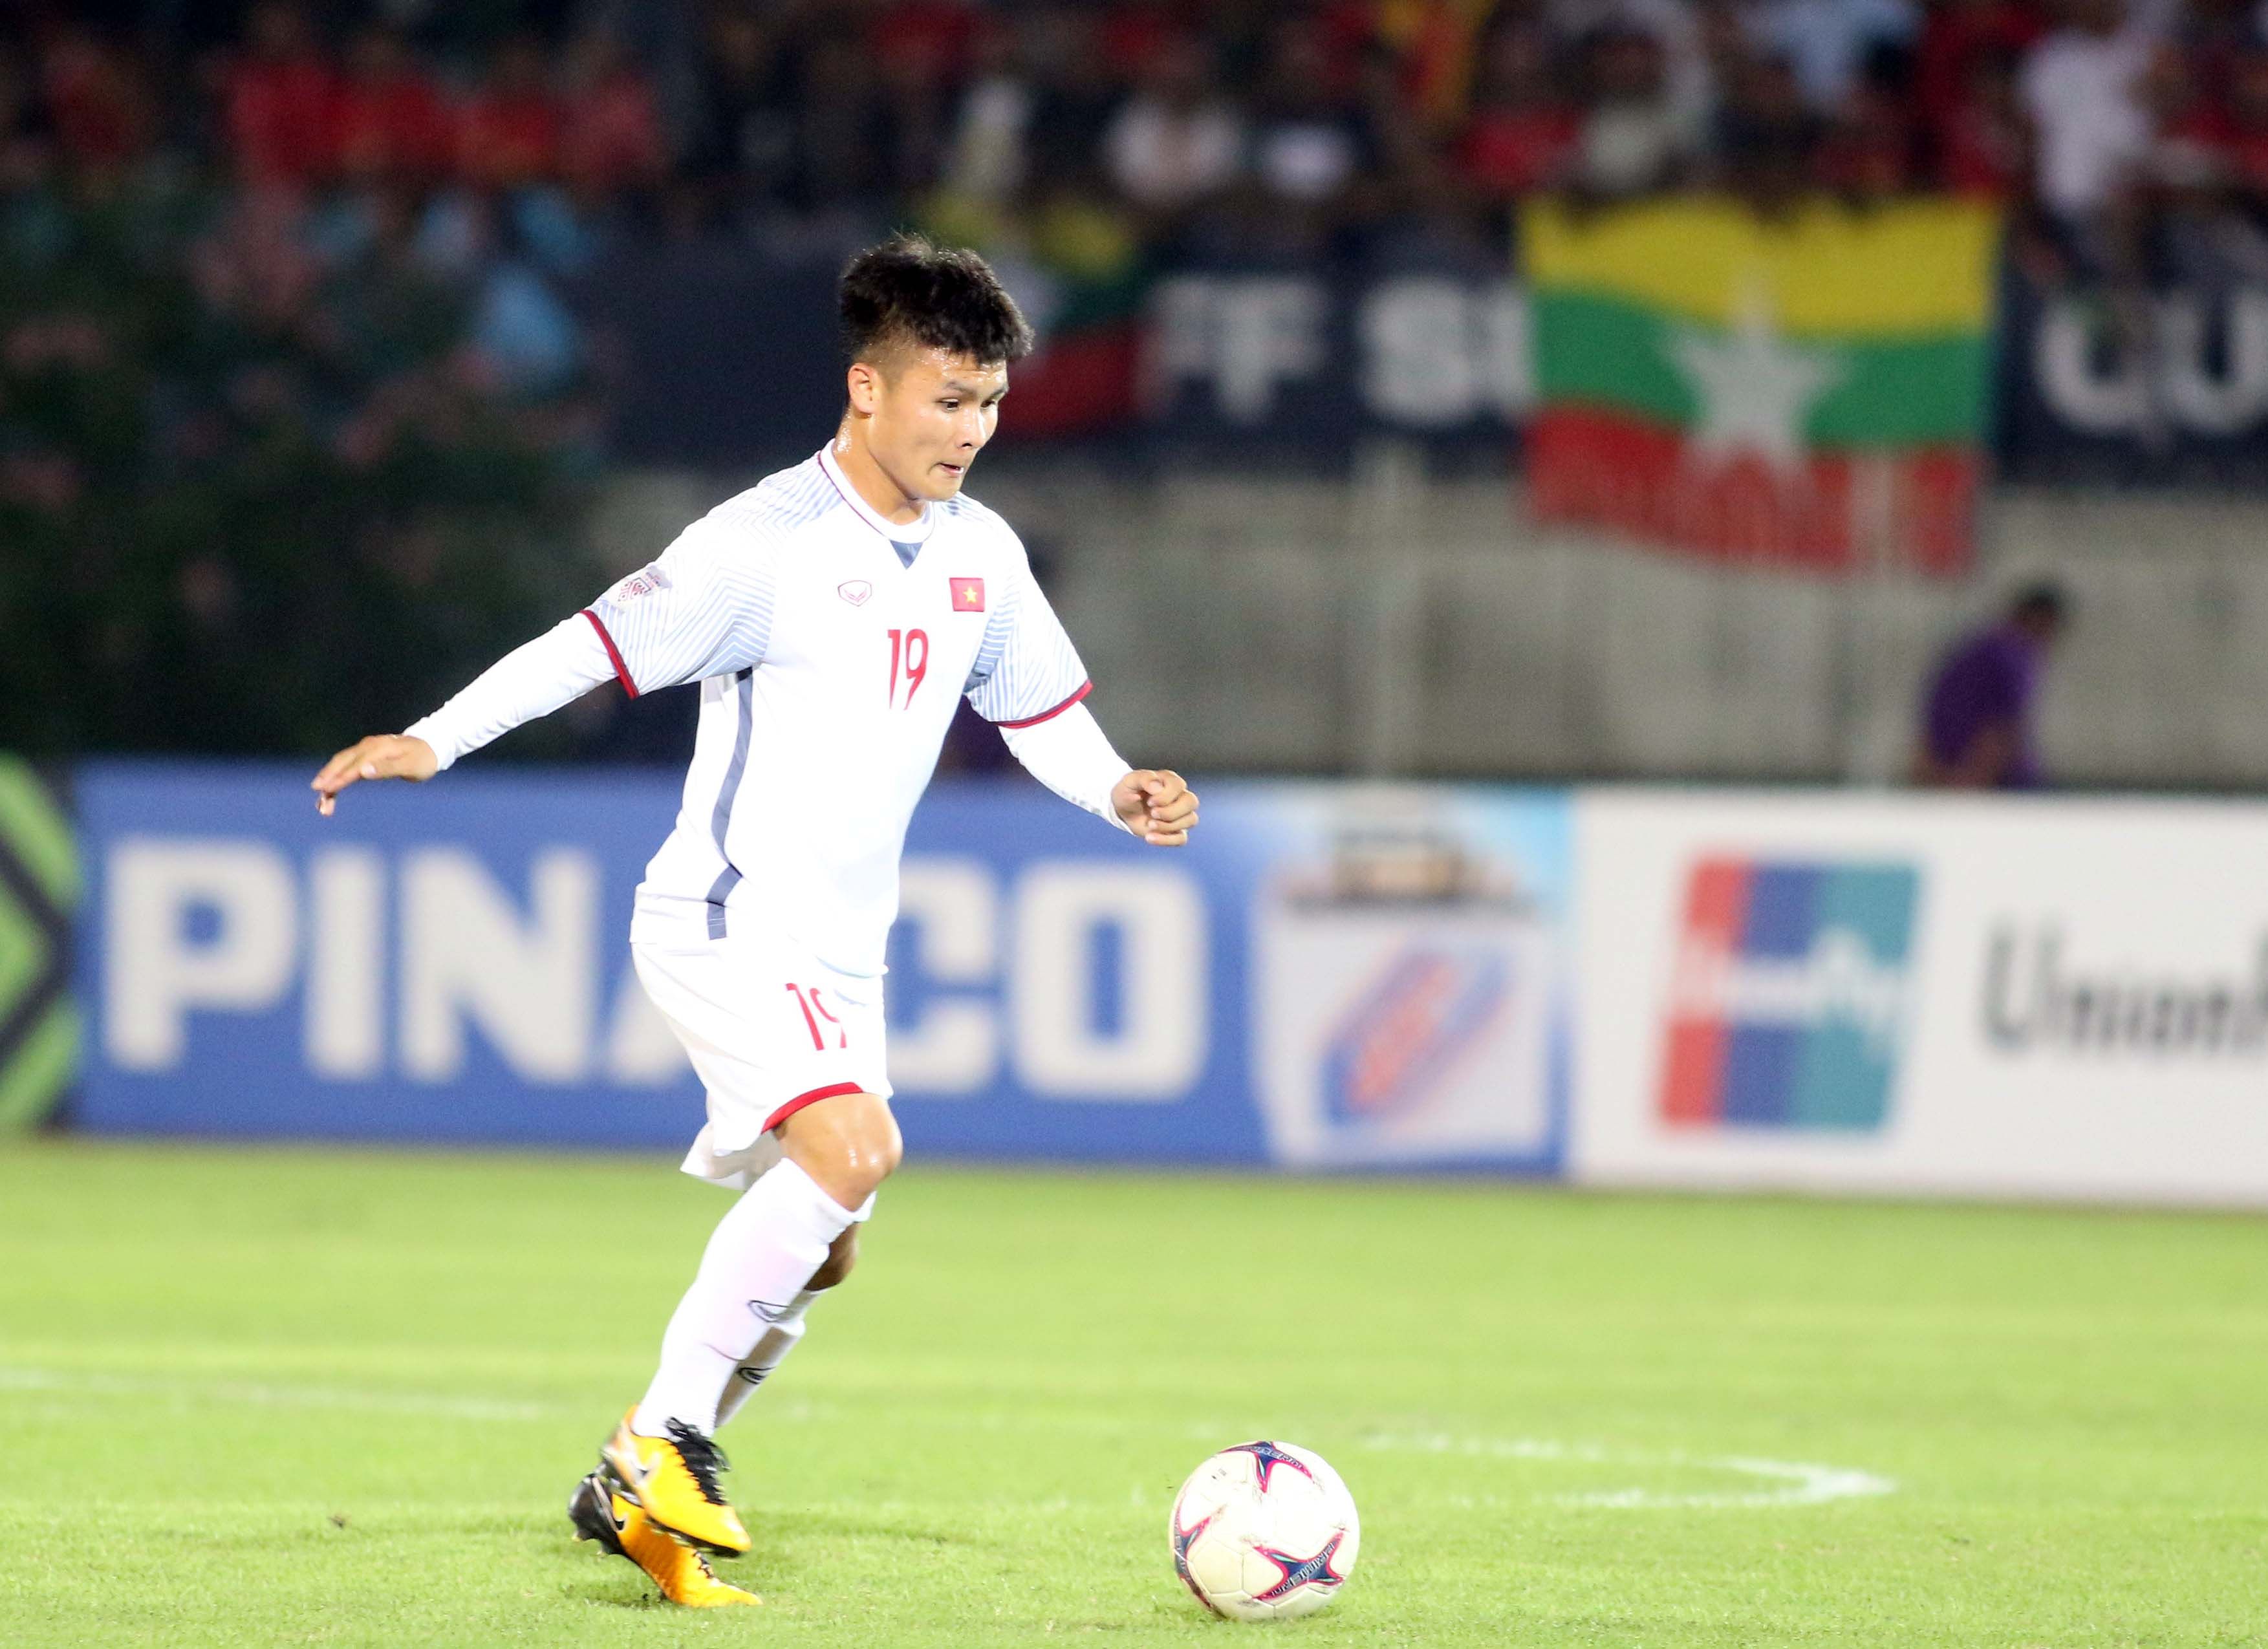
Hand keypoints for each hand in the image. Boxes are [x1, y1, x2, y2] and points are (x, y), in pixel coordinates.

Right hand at [311, 734, 436, 815]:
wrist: (431, 747)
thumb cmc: (423, 760)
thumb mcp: (410, 767)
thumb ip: (387, 769)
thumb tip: (363, 771)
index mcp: (378, 748)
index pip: (354, 765)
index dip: (339, 778)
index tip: (324, 791)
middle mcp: (368, 746)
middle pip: (341, 763)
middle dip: (328, 781)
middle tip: (319, 802)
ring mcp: (365, 750)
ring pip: (341, 765)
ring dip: (330, 782)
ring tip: (323, 805)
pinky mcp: (366, 756)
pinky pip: (347, 766)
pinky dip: (338, 779)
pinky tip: (331, 793)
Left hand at [1112, 769, 1197, 845]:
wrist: (1123, 809)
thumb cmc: (1128, 791)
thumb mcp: (1130, 781)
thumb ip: (1144, 778)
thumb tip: (1158, 787)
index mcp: (1170, 781)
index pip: (1179, 786)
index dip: (1165, 796)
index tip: (1149, 802)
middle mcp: (1180, 796)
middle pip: (1191, 802)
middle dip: (1171, 811)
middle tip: (1152, 813)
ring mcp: (1180, 814)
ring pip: (1191, 820)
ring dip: (1169, 826)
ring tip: (1149, 825)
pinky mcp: (1175, 830)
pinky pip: (1182, 838)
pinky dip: (1167, 840)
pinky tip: (1149, 837)